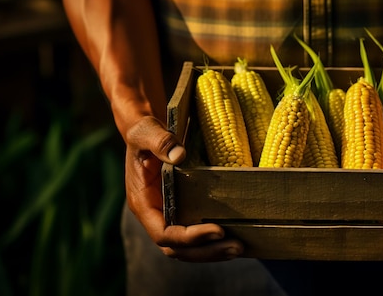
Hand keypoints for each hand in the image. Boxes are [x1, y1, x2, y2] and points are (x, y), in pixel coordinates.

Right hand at [124, 116, 244, 261]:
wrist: (147, 133)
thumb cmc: (144, 132)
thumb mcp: (146, 131)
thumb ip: (159, 141)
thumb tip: (179, 155)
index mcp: (143, 203)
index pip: (164, 234)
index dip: (189, 238)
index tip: (217, 230)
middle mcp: (155, 215)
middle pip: (178, 249)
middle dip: (206, 251)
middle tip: (236, 246)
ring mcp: (169, 215)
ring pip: (188, 248)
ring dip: (213, 251)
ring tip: (239, 247)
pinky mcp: (183, 210)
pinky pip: (196, 234)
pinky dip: (214, 240)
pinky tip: (237, 236)